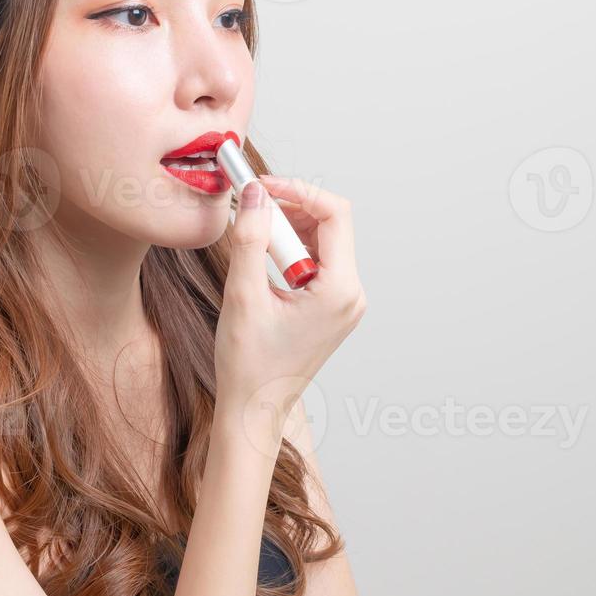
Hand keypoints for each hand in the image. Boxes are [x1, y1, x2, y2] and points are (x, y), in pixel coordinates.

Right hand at [213, 176, 366, 454]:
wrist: (254, 409)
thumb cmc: (249, 365)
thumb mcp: (243, 296)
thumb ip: (249, 238)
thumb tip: (254, 193)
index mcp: (340, 291)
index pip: (334, 214)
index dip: (299, 190)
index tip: (262, 185)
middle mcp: (352, 294)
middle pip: (330, 225)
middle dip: (291, 209)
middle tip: (250, 209)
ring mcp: (345, 303)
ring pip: (323, 242)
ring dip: (288, 231)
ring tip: (252, 242)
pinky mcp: (332, 308)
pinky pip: (318, 262)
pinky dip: (291, 251)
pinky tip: (262, 263)